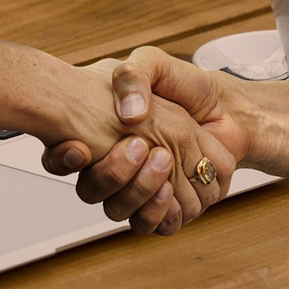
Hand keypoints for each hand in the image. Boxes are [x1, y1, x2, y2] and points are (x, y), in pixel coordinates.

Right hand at [45, 47, 249, 233]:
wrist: (224, 104)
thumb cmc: (183, 85)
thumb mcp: (151, 64)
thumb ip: (132, 76)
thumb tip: (127, 116)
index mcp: (101, 134)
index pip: (64, 159)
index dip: (65, 158)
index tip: (81, 146)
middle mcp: (117, 165)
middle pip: (93, 191)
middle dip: (111, 174)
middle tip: (138, 145)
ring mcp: (142, 187)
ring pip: (120, 210)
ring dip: (137, 191)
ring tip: (160, 161)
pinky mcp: (170, 205)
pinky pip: (153, 225)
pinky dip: (158, 211)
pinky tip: (168, 188)